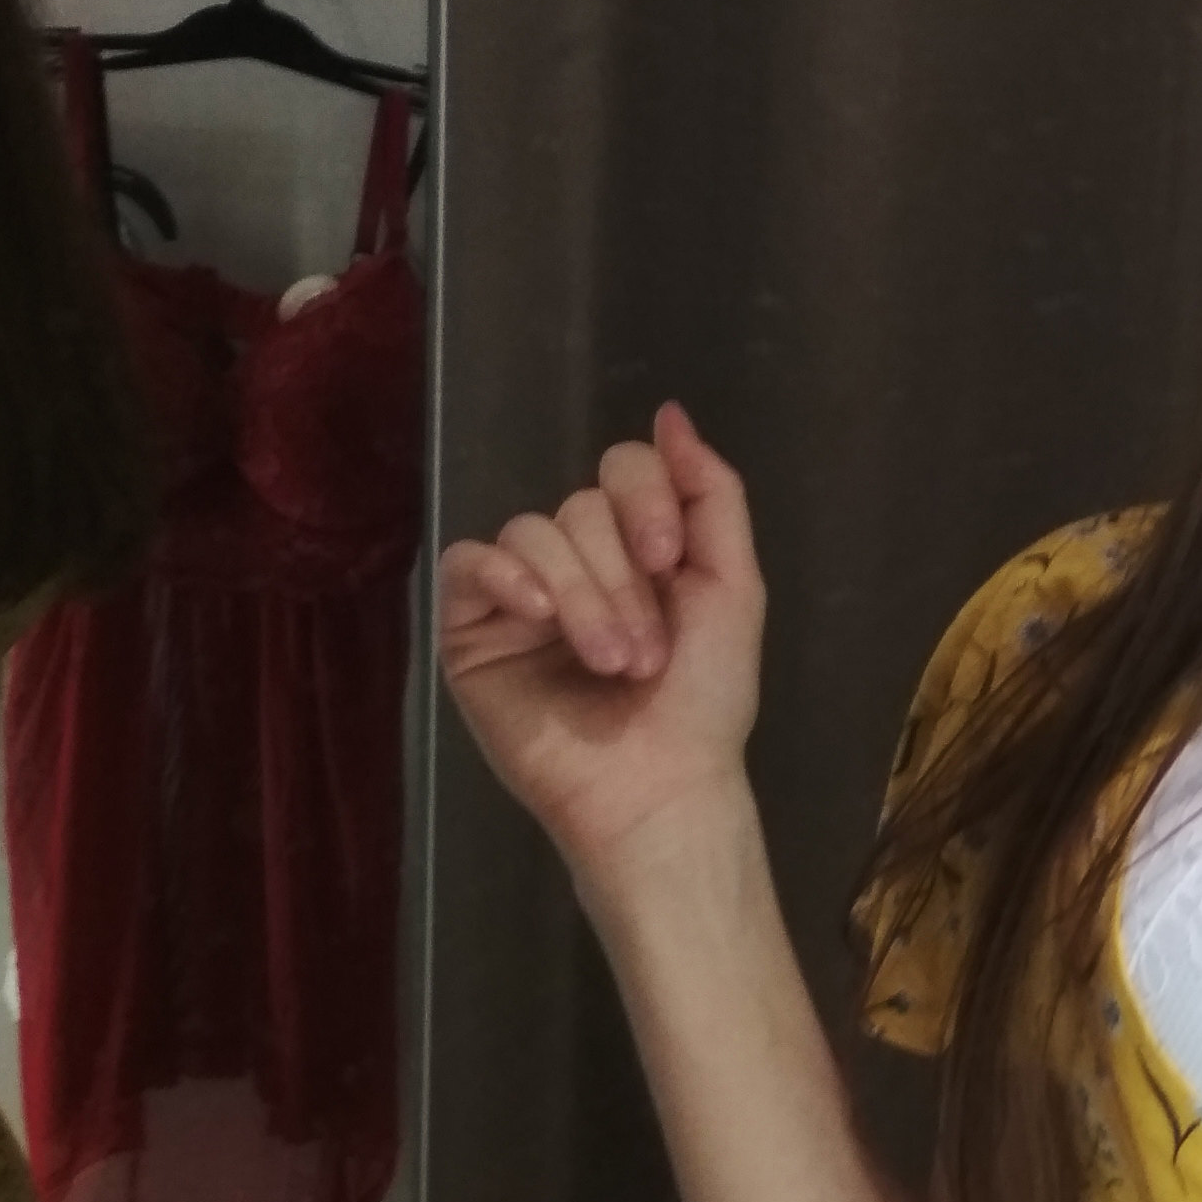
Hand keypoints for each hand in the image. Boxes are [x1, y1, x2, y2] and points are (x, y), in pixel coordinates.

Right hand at [436, 398, 765, 875]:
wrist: (661, 786)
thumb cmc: (703, 700)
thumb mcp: (732, 586)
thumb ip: (710, 494)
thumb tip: (671, 415)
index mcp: (636, 545)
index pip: (623, 468)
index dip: (645, 498)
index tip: (670, 562)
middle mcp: (576, 561)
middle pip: (580, 507)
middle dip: (621, 579)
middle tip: (645, 655)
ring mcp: (519, 594)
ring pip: (533, 533)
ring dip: (581, 597)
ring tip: (610, 663)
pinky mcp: (470, 629)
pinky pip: (470, 563)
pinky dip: (507, 578)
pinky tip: (536, 617)